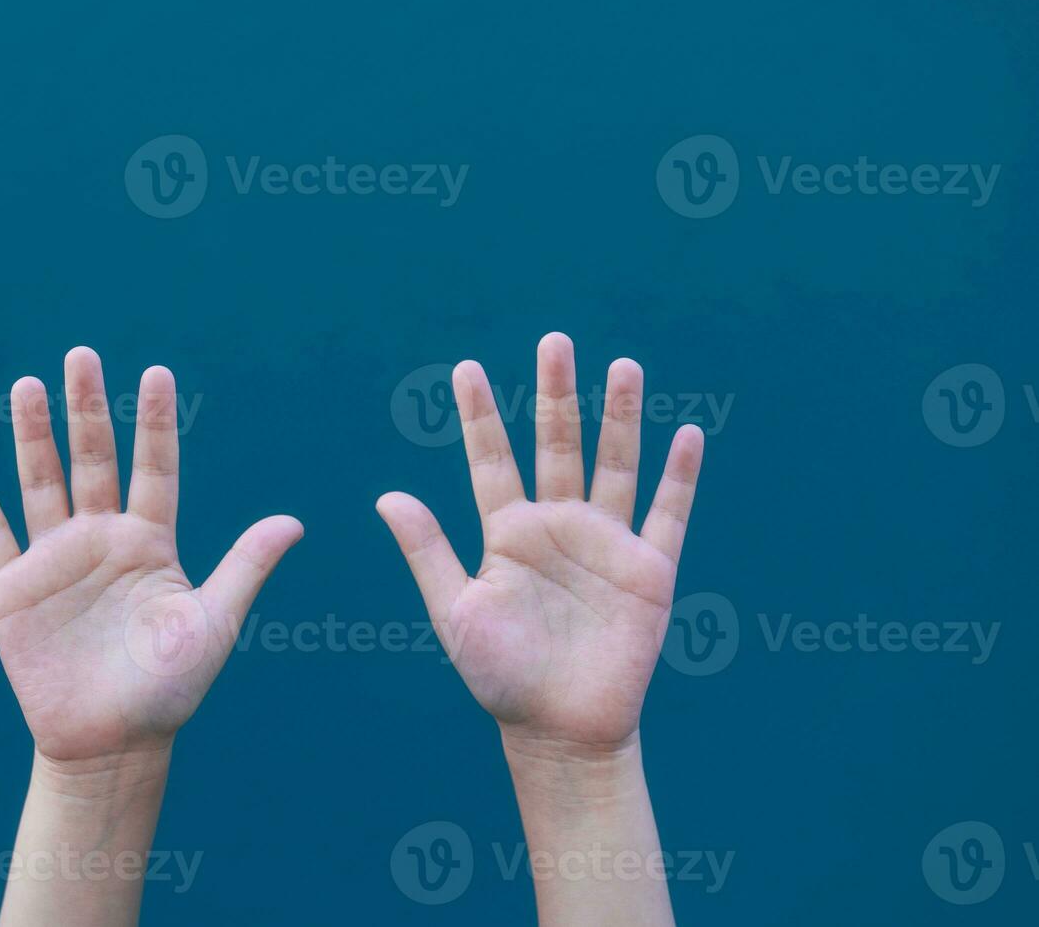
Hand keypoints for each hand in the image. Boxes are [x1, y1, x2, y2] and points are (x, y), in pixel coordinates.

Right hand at [0, 347, 301, 764]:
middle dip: (86, 409)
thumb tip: (296, 522)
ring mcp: (53, 560)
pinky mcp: (10, 591)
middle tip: (82, 355)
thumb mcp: (213, 624)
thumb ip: (245, 568)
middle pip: (92, 460)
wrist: (111, 744)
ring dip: (32, 435)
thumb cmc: (170, 689)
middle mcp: (100, 539)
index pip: (154, 468)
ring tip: (29, 385)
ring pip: (39, 482)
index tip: (158, 373)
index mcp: (150, 542)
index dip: (155, 423)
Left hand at [377, 333, 704, 753]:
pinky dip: (679, 476)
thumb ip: (428, 552)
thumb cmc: (500, 676)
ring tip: (621, 365)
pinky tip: (687, 434)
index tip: (465, 369)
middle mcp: (557, 526)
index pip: (491, 460)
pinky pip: (668, 514)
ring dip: (619, 418)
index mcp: (507, 533)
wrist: (558, 730)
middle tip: (554, 342)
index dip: (480, 416)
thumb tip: (386, 496)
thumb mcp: (455, 611)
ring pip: (615, 465)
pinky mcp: (647, 571)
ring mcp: (605, 544)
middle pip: (557, 445)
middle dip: (556, 395)